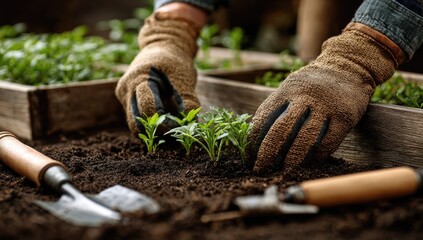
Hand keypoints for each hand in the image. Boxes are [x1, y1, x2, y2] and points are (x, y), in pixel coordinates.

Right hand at [115, 12, 199, 134]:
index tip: (179, 127)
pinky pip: (135, 117)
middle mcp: (126, 88)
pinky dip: (149, 124)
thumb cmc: (176, 63)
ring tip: (172, 133)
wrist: (164, 46)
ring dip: (151, 131)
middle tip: (174, 138)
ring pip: (133, 123)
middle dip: (154, 132)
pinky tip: (165, 124)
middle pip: (135, 121)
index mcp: (140, 79)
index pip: (147, 109)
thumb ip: (188, 103)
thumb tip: (191, 126)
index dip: (163, 123)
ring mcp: (123, 94)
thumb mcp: (185, 80)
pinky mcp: (125, 100)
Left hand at [246, 23, 403, 173]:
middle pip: (281, 129)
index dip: (254, 139)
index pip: (264, 116)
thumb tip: (254, 135)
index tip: (248, 155)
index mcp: (287, 89)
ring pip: (305, 139)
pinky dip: (315, 158)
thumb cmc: (312, 83)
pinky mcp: (344, 118)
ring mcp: (326, 107)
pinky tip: (306, 166)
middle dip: (267, 153)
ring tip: (282, 172)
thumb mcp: (291, 86)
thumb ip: (276, 106)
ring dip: (291, 160)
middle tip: (260, 169)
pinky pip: (327, 143)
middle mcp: (305, 97)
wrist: (348, 67)